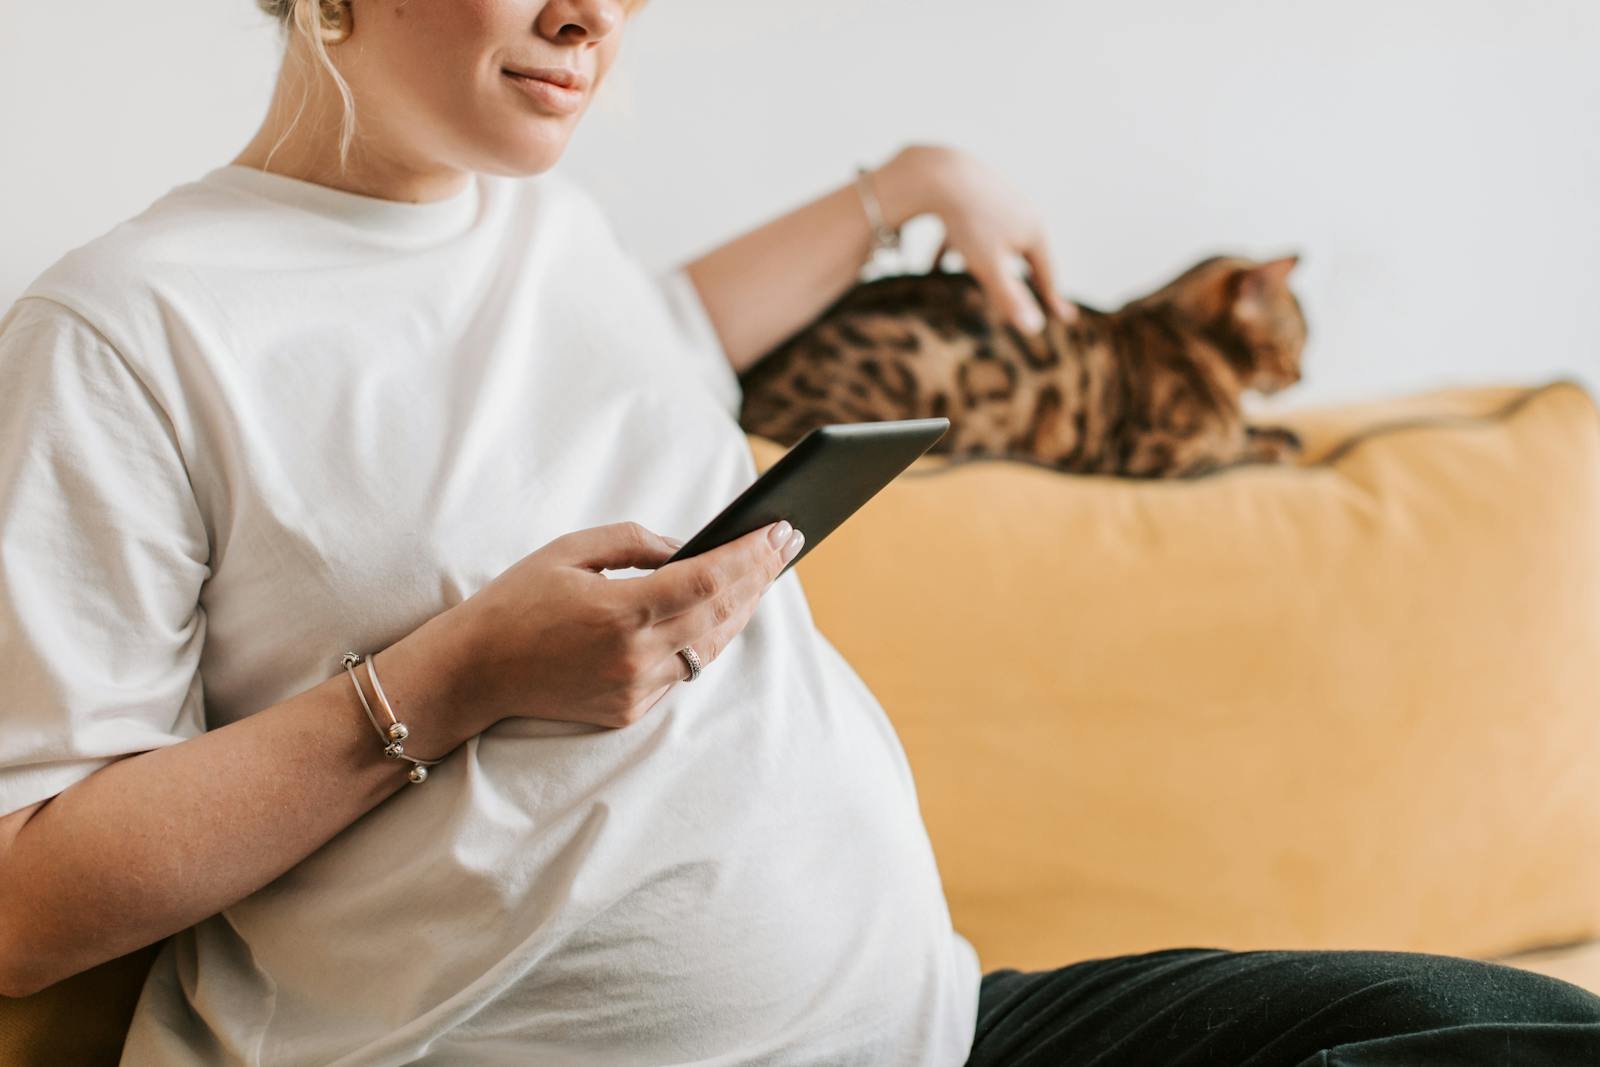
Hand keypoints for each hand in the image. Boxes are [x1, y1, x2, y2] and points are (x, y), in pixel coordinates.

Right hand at [438, 520, 804, 730]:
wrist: (473, 672)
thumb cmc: (516, 601)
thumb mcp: (570, 551)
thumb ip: (635, 542)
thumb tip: (688, 546)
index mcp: (620, 612)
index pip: (709, 580)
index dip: (751, 555)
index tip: (780, 530)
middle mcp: (635, 657)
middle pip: (722, 613)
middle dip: (760, 575)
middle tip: (787, 543)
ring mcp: (635, 690)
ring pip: (711, 647)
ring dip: (742, 609)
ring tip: (765, 573)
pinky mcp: (629, 710)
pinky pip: (684, 671)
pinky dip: (705, 639)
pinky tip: (723, 611)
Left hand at [887, 144, 1075, 334]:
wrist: (940, 171)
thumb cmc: (969, 220)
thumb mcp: (990, 265)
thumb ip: (1010, 298)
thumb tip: (1034, 329)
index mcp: (1033, 231)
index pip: (1047, 274)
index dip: (1054, 299)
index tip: (1065, 318)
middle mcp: (1022, 213)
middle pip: (1025, 256)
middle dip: (1025, 279)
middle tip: (1037, 295)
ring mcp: (999, 201)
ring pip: (994, 243)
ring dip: (984, 266)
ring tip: (982, 285)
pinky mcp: (973, 196)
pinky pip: (967, 232)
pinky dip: (955, 251)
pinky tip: (934, 265)